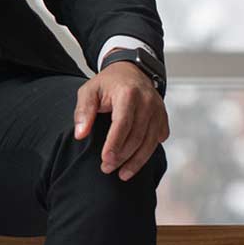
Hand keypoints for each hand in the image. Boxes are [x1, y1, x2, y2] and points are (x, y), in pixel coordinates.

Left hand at [73, 61, 168, 180]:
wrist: (131, 70)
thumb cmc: (108, 83)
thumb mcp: (89, 91)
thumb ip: (83, 112)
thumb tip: (80, 134)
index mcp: (128, 93)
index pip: (123, 124)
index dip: (114, 144)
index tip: (105, 159)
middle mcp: (147, 101)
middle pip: (137, 136)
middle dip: (122, 156)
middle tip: (107, 168)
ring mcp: (158, 109)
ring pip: (150, 142)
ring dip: (136, 161)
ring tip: (122, 174)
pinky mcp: (163, 117)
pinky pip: (158, 139)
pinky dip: (148, 152)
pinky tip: (136, 161)